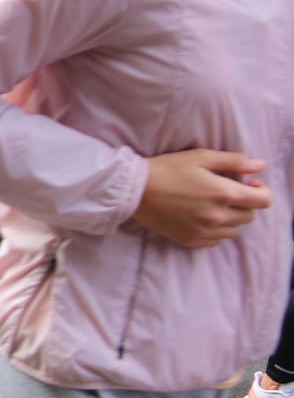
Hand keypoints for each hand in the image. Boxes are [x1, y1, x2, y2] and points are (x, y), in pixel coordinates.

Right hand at [132, 149, 270, 247]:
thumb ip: (234, 161)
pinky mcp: (190, 240)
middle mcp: (217, 217)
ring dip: (231, 219)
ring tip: (213, 206)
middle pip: (249, 216)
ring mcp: (203, 231)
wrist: (134, 190)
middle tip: (226, 192)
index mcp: (224, 194)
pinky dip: (215, 230)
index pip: (263, 201)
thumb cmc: (167, 169)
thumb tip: (259, 165)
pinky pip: (216, 241)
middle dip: (244, 204)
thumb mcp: (201, 156)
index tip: (248, 184)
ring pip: (234, 231)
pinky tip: (202, 218)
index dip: (261, 191)